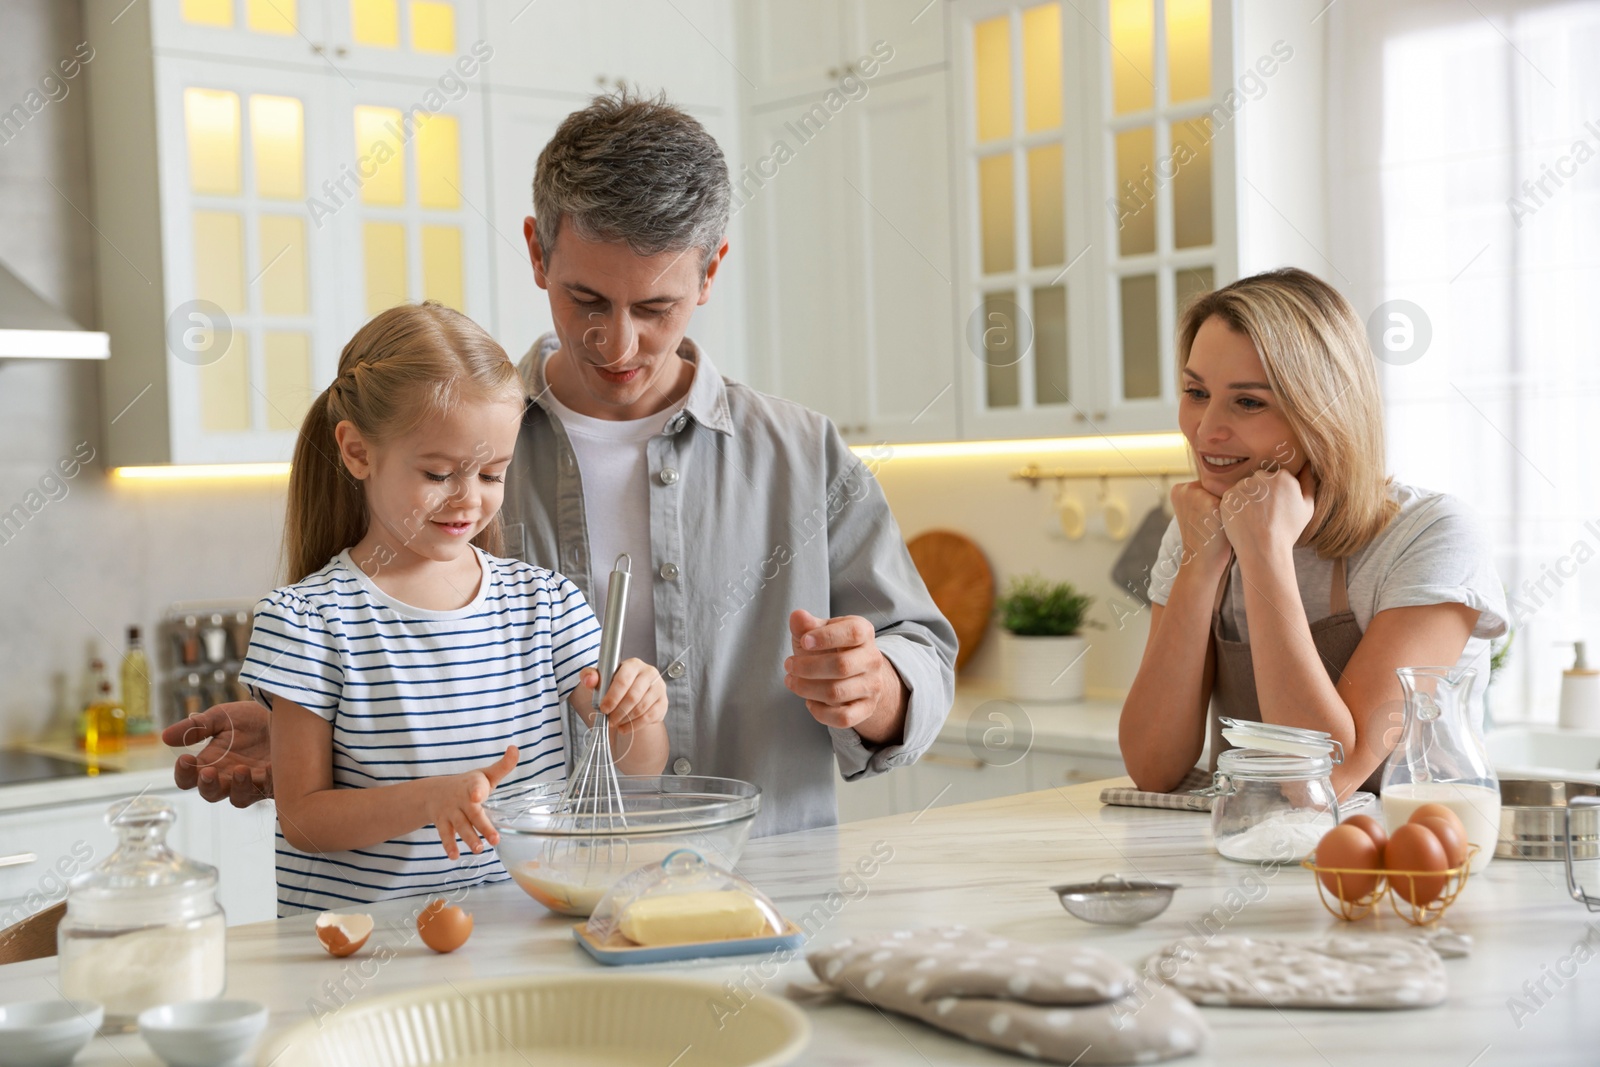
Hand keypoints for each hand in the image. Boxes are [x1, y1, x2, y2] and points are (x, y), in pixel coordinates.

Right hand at [162, 702, 272, 807]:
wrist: (286, 713)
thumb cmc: (250, 718)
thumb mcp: (221, 717)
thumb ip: (196, 727)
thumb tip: (165, 737)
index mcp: (211, 763)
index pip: (188, 779)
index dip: (183, 774)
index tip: (185, 759)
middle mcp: (229, 777)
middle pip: (211, 793)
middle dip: (207, 785)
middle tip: (208, 772)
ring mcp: (253, 782)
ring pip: (239, 798)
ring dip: (237, 787)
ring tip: (240, 769)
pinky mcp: (276, 782)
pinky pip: (270, 790)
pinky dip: (269, 779)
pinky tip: (271, 765)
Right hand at [426, 745, 517, 860]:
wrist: (434, 792)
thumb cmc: (468, 784)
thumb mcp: (484, 774)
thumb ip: (502, 766)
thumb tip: (516, 748)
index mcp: (474, 785)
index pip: (476, 786)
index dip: (477, 790)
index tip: (477, 796)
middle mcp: (461, 799)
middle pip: (473, 814)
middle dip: (483, 827)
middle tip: (495, 840)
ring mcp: (450, 812)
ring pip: (460, 827)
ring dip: (469, 839)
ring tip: (479, 849)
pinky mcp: (442, 823)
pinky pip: (444, 835)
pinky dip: (449, 846)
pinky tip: (455, 856)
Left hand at [569, 659, 667, 733]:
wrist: (631, 697)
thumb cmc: (614, 686)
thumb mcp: (600, 680)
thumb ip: (590, 676)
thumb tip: (590, 680)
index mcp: (633, 664)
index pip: (623, 680)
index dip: (612, 696)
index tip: (603, 708)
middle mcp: (649, 673)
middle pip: (633, 696)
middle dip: (618, 711)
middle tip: (609, 720)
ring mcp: (658, 687)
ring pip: (641, 707)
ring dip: (626, 719)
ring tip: (615, 723)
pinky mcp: (663, 702)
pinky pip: (649, 716)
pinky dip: (634, 725)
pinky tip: (624, 728)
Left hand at [784, 609, 904, 739]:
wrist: (855, 674)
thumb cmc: (830, 648)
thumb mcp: (818, 632)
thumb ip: (806, 625)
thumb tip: (797, 616)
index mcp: (864, 632)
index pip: (853, 632)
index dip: (826, 637)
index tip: (804, 641)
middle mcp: (873, 659)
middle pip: (841, 666)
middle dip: (807, 667)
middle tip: (789, 665)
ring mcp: (872, 686)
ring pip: (837, 693)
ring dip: (807, 689)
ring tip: (792, 681)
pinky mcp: (867, 708)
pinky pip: (843, 718)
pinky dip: (820, 712)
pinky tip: (809, 702)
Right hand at [1170, 480, 1232, 576]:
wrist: (1201, 561)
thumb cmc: (1204, 538)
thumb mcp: (1196, 511)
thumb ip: (1205, 494)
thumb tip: (1233, 480)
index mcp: (1178, 489)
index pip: (1208, 485)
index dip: (1213, 502)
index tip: (1206, 519)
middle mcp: (1185, 488)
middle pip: (1217, 487)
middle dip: (1221, 503)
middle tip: (1214, 523)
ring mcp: (1197, 494)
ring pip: (1227, 492)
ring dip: (1230, 507)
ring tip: (1221, 525)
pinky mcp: (1211, 503)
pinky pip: (1233, 501)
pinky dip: (1235, 513)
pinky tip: (1227, 525)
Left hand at [1220, 465, 1316, 565]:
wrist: (1263, 549)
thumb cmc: (1289, 529)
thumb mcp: (1307, 507)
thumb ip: (1308, 482)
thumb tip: (1307, 464)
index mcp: (1282, 476)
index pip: (1279, 477)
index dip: (1279, 493)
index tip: (1279, 507)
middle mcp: (1260, 476)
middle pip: (1261, 480)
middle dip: (1263, 493)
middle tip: (1266, 513)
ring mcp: (1241, 486)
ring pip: (1246, 488)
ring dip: (1249, 498)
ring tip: (1255, 518)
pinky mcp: (1227, 497)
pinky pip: (1233, 498)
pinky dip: (1237, 507)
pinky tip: (1244, 519)